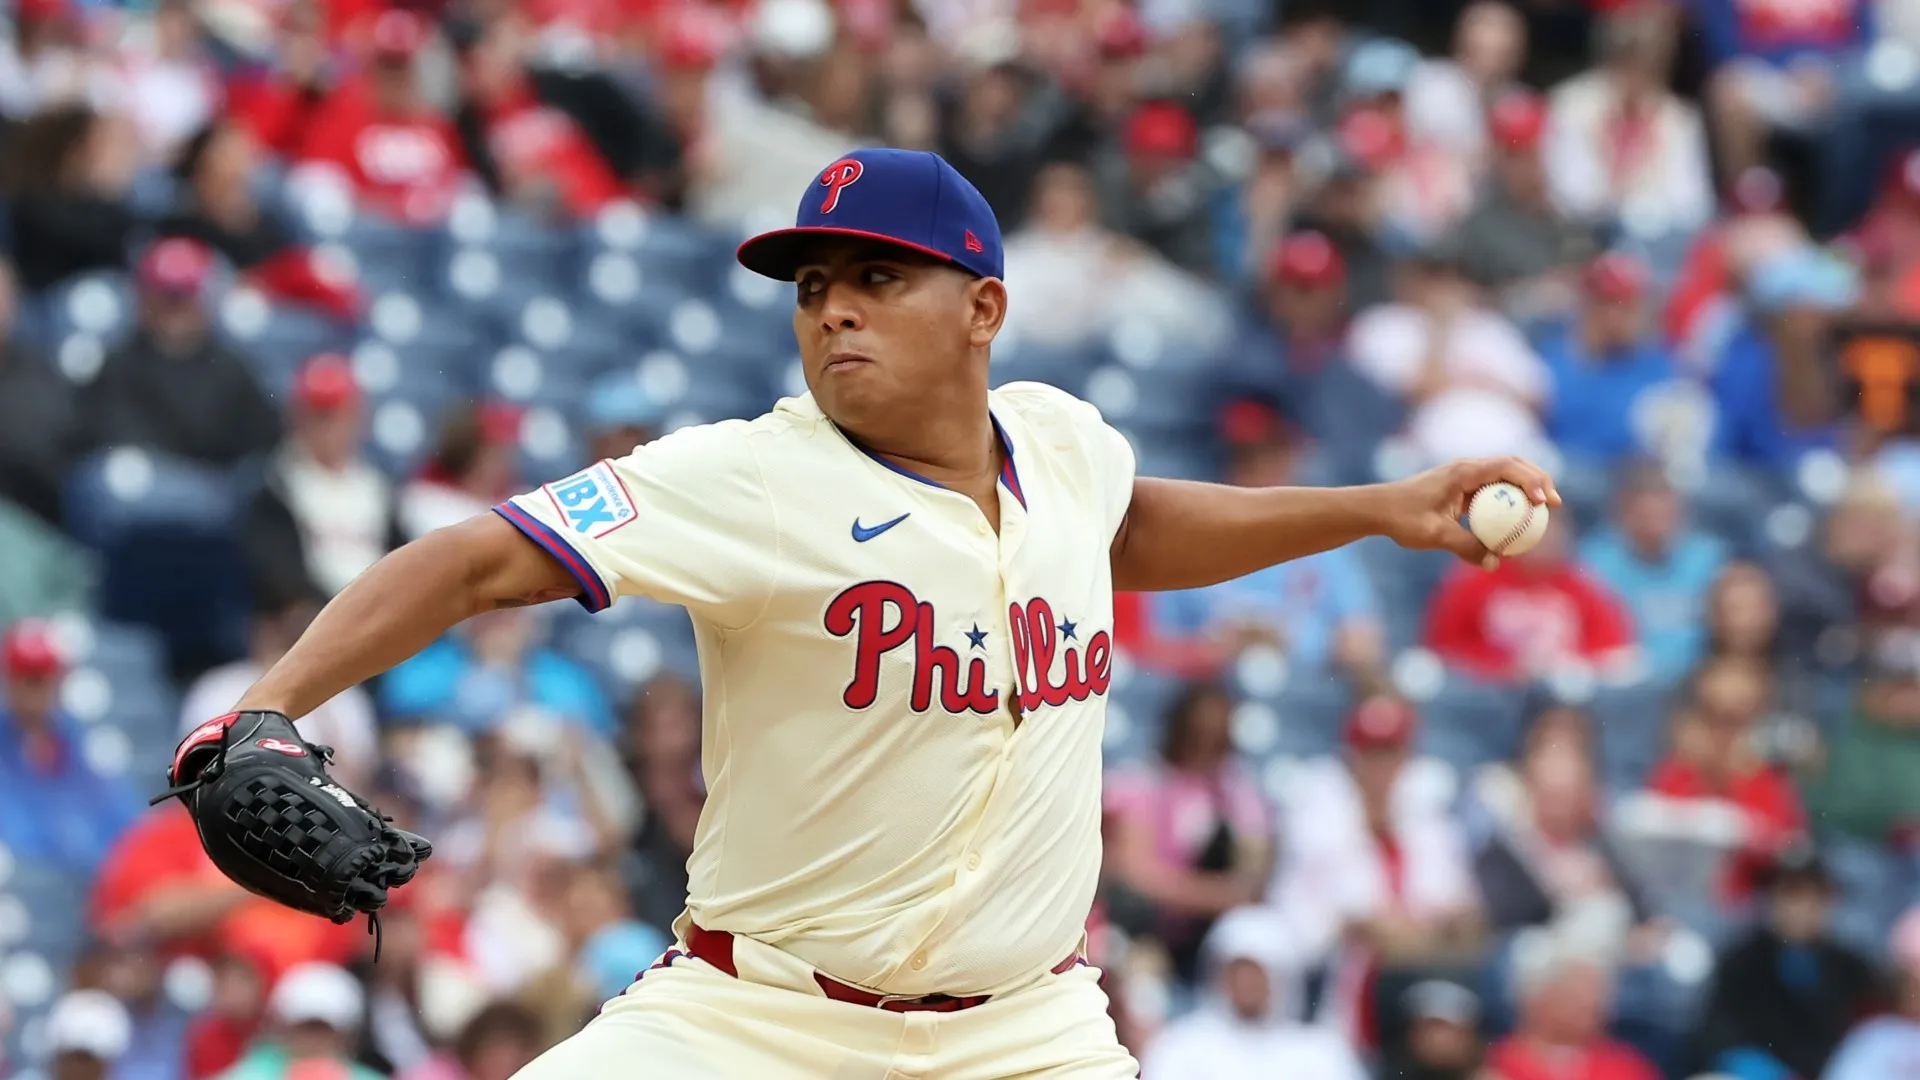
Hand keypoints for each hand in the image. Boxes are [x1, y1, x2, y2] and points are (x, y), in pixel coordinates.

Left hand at [1371, 457, 1559, 568]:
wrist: (1378, 509)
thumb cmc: (1402, 518)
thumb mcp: (1434, 535)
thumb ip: (1466, 547)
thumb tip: (1497, 563)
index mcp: (1463, 472)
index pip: (1506, 467)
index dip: (1531, 481)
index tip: (1545, 501)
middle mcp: (1467, 468)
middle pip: (1514, 465)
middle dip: (1539, 480)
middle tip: (1556, 503)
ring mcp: (1466, 477)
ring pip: (1506, 476)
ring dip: (1527, 488)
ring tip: (1546, 509)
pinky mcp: (1464, 488)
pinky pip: (1494, 491)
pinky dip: (1510, 501)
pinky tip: (1519, 522)